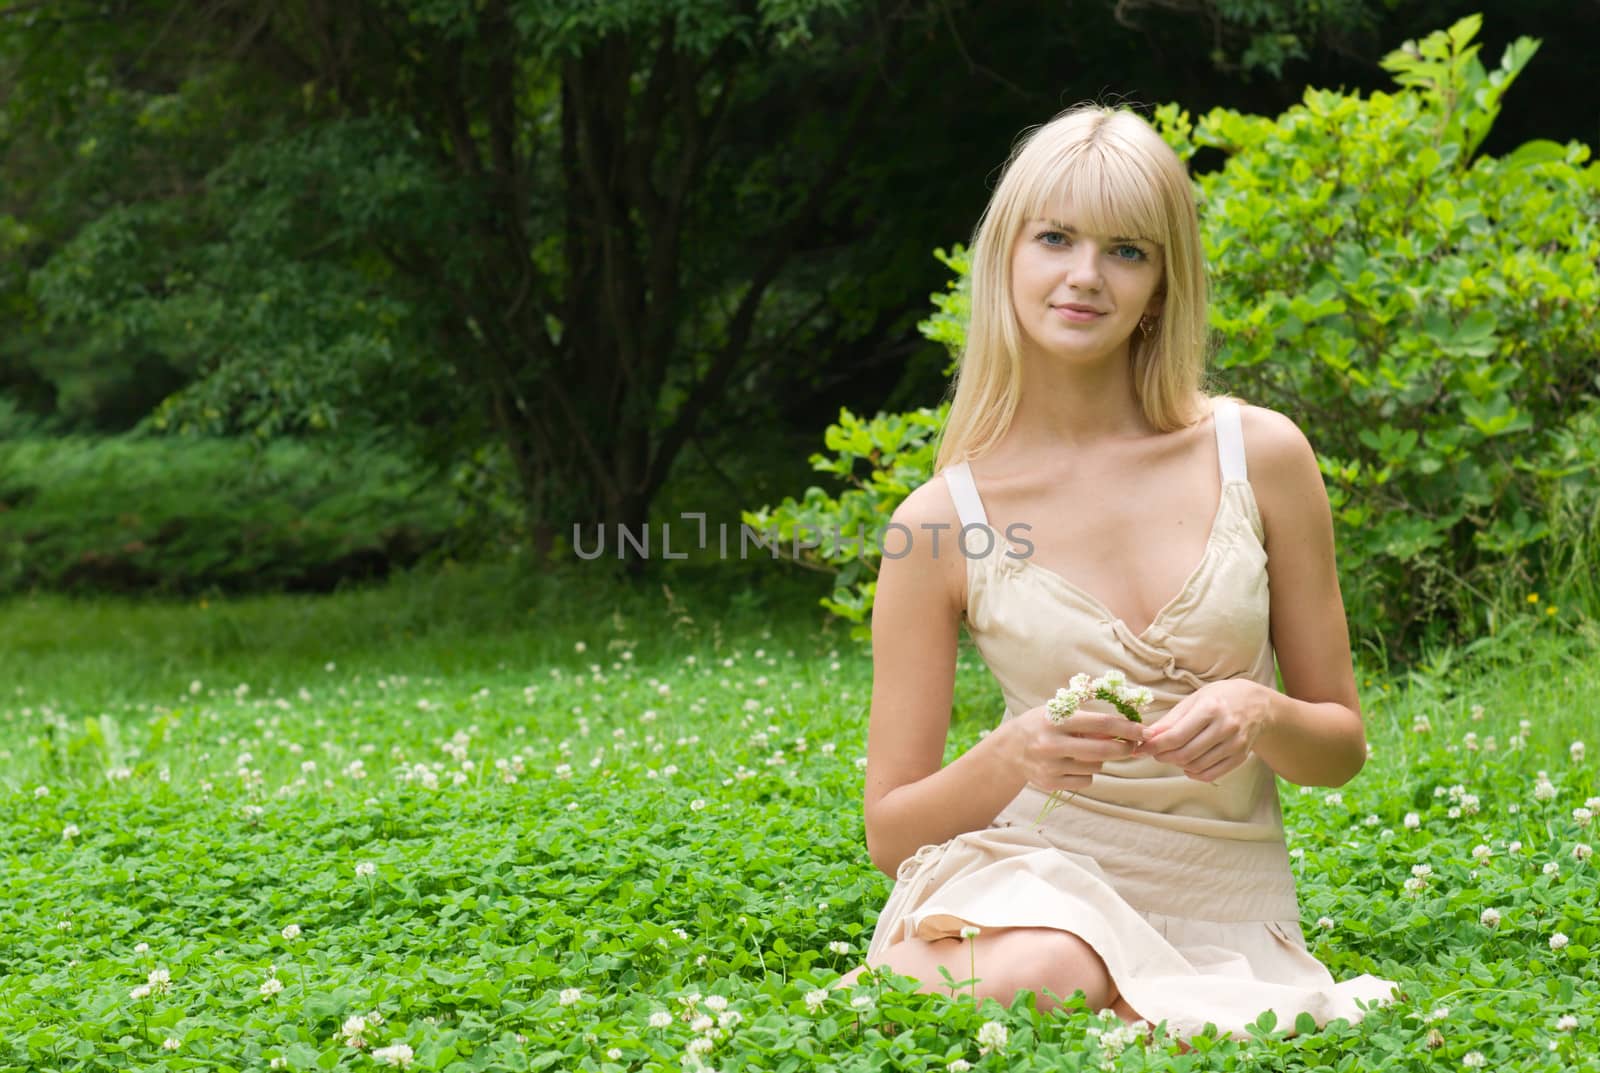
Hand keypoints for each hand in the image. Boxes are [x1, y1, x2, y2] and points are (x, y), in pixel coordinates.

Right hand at [1008, 705, 1143, 793]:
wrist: (1010, 750)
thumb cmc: (1042, 725)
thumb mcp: (1059, 711)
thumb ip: (1089, 716)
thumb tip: (1126, 724)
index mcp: (1056, 720)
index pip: (1102, 723)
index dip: (1127, 727)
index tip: (1143, 730)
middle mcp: (1052, 743)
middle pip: (1103, 750)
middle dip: (1124, 748)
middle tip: (1133, 746)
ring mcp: (1051, 766)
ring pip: (1096, 767)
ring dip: (1101, 760)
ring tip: (1086, 751)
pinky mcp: (1051, 783)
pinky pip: (1085, 781)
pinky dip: (1087, 773)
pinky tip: (1074, 764)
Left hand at [1134, 679, 1270, 781]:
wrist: (1258, 705)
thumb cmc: (1220, 698)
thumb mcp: (1194, 699)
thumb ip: (1171, 719)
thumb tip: (1148, 736)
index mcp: (1211, 708)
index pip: (1175, 736)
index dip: (1154, 746)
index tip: (1141, 748)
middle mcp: (1226, 727)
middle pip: (1184, 754)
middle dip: (1162, 756)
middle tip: (1153, 752)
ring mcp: (1235, 744)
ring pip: (1196, 766)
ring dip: (1177, 764)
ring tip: (1170, 755)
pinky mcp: (1241, 757)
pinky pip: (1211, 774)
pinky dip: (1194, 773)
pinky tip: (1187, 765)